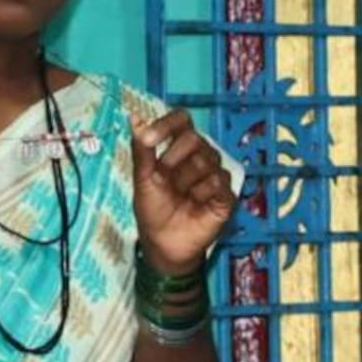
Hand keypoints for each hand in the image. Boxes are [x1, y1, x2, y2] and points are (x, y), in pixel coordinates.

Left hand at [131, 110, 235, 274]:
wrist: (163, 243)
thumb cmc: (153, 208)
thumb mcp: (142, 178)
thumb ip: (141, 149)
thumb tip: (135, 118)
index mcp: (179, 146)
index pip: (181, 120)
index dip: (167, 124)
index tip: (149, 138)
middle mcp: (200, 155)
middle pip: (194, 139)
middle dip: (173, 161)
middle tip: (164, 180)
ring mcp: (215, 174)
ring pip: (206, 161)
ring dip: (186, 183)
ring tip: (181, 197)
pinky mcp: (227, 194)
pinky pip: (218, 182)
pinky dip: (202, 195)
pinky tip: (196, 205)